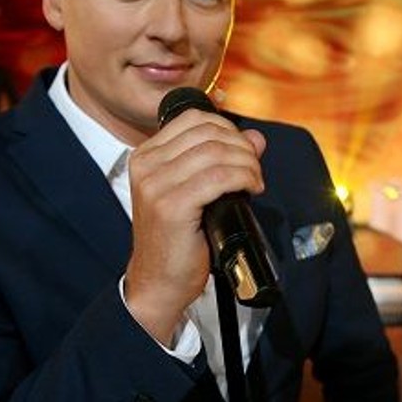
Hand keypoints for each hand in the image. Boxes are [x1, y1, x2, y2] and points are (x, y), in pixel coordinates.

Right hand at [124, 108, 266, 345]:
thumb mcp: (197, 191)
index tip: (243, 152)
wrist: (158, 282)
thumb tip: (255, 138)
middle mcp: (146, 165)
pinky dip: (243, 178)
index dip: (228, 129)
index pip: (194, 119)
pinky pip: (219, 177)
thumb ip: (221, 159)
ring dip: (247, 163)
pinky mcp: (171, 205)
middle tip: (255, 169)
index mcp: (146, 155)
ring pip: (216, 152)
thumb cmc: (178, 239)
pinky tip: (251, 190)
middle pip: (208, 132)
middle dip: (242, 147)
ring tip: (255, 181)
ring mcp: (156, 184)